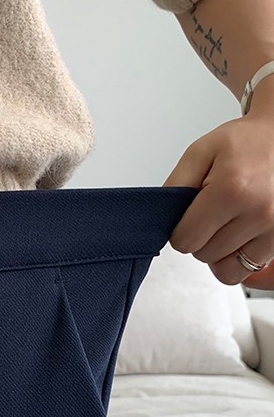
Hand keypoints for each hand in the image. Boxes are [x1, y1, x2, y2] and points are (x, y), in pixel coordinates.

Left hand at [162, 111, 273, 288]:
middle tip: (213, 210)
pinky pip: (244, 271)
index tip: (189, 213)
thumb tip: (159, 218)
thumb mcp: (199, 153)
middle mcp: (258, 213)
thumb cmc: (244, 144)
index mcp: (232, 190)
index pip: (184, 241)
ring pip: (223, 269)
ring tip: (227, 221)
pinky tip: (237, 235)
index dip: (180, 229)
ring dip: (218, 250)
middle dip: (200, 237)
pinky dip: (235, 258)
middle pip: (203, 255)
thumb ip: (175, 186)